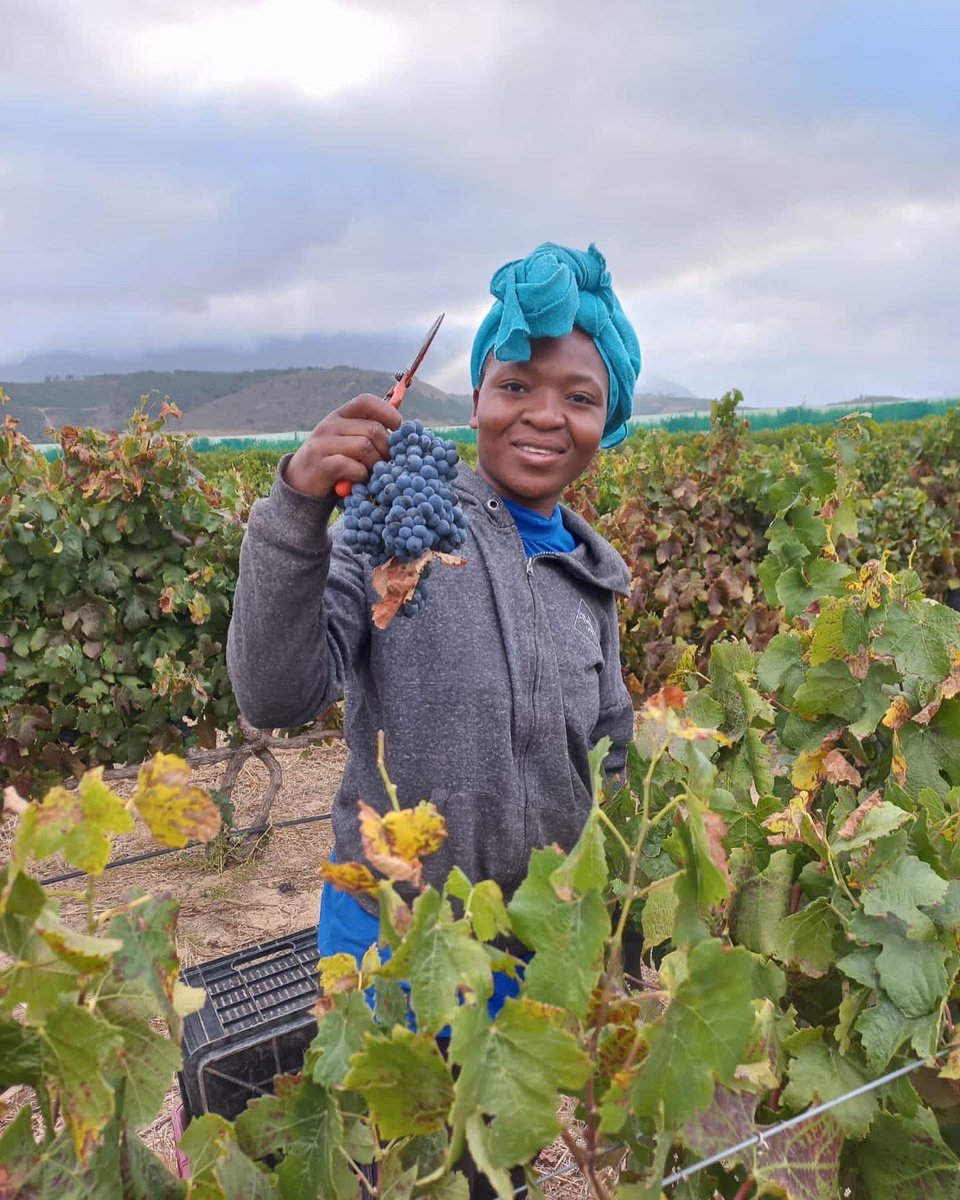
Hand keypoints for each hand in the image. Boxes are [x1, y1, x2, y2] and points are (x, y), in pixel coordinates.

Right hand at [283, 394, 402, 497]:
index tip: (398, 430)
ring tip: (373, 474)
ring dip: (376, 464)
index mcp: (340, 415)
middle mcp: (330, 424)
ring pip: (364, 446)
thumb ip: (369, 434)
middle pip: (373, 429)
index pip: (366, 401)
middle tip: (387, 463)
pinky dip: (361, 475)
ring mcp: (323, 443)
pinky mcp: (320, 464)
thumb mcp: (349, 442)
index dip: (388, 413)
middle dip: (387, 449)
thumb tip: (404, 434)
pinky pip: (351, 465)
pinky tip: (360, 480)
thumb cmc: (335, 462)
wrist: (301, 483)